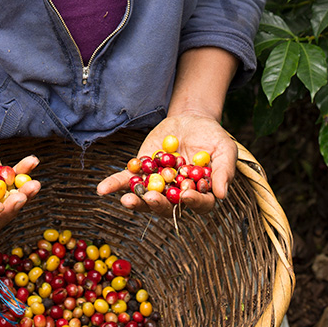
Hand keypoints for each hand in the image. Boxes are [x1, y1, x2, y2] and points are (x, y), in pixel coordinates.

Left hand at [96, 113, 236, 215]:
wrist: (191, 119)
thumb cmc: (212, 137)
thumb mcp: (225, 148)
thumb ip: (224, 170)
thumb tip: (221, 194)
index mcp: (200, 193)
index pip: (199, 204)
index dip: (193, 203)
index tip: (186, 196)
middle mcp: (177, 195)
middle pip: (167, 206)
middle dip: (157, 204)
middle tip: (150, 198)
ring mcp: (158, 185)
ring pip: (145, 197)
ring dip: (135, 200)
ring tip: (126, 199)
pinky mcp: (142, 171)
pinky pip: (127, 180)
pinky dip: (114, 184)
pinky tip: (102, 189)